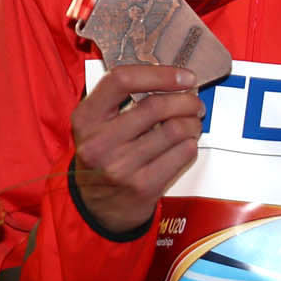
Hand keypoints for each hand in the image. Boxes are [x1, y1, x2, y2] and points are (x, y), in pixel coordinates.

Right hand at [70, 65, 202, 237]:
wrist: (96, 206)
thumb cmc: (102, 155)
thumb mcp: (95, 124)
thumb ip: (120, 98)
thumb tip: (170, 77)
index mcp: (86, 118)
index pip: (122, 80)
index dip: (159, 74)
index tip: (183, 76)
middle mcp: (99, 142)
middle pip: (156, 106)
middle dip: (186, 101)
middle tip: (194, 103)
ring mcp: (121, 166)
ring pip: (175, 130)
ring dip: (192, 123)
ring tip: (191, 124)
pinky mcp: (143, 186)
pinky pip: (182, 154)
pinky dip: (190, 145)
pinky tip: (184, 145)